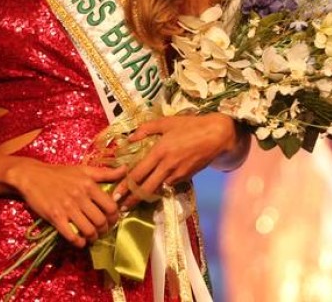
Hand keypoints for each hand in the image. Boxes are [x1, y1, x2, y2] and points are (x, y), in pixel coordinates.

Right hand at [7, 160, 124, 247]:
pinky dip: (79, 242)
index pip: (111, 206)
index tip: (111, 220)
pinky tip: (80, 241)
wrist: (32, 176)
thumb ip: (106, 172)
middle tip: (102, 231)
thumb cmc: (59, 173)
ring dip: (93, 238)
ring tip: (91, 237)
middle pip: (101, 221)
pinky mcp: (55, 217)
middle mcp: (80, 196)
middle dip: (104, 230)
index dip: (115, 217)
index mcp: (89, 184)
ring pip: (88, 230)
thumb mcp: (84, 170)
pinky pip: (71, 235)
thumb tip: (126, 169)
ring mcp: (67, 207)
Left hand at [115, 113, 237, 209]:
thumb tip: (130, 138)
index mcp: (159, 151)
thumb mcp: (166, 122)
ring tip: (134, 201)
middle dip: (132, 200)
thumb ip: (146, 129)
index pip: (138, 173)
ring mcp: (177, 173)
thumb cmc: (190, 126)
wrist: (216, 135)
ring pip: (158, 189)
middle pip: (146, 188)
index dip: (125, 186)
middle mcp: (167, 166)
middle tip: (120, 208)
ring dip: (146, 196)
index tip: (115, 195)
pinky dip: (161, 187)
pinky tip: (155, 188)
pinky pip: (169, 185)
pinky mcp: (186, 177)